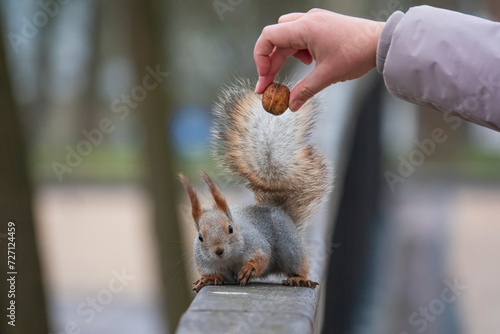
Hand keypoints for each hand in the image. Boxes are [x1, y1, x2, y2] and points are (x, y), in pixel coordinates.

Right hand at [254, 8, 384, 110]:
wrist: (381, 42)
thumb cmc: (356, 54)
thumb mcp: (327, 76)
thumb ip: (304, 90)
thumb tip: (290, 106)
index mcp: (305, 28)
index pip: (268, 37)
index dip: (261, 58)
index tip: (264, 78)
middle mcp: (307, 20)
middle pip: (276, 38)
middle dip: (270, 62)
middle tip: (268, 84)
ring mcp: (315, 20)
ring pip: (287, 36)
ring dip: (284, 55)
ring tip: (297, 69)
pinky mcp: (322, 24)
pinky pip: (300, 34)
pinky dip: (298, 50)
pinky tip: (309, 61)